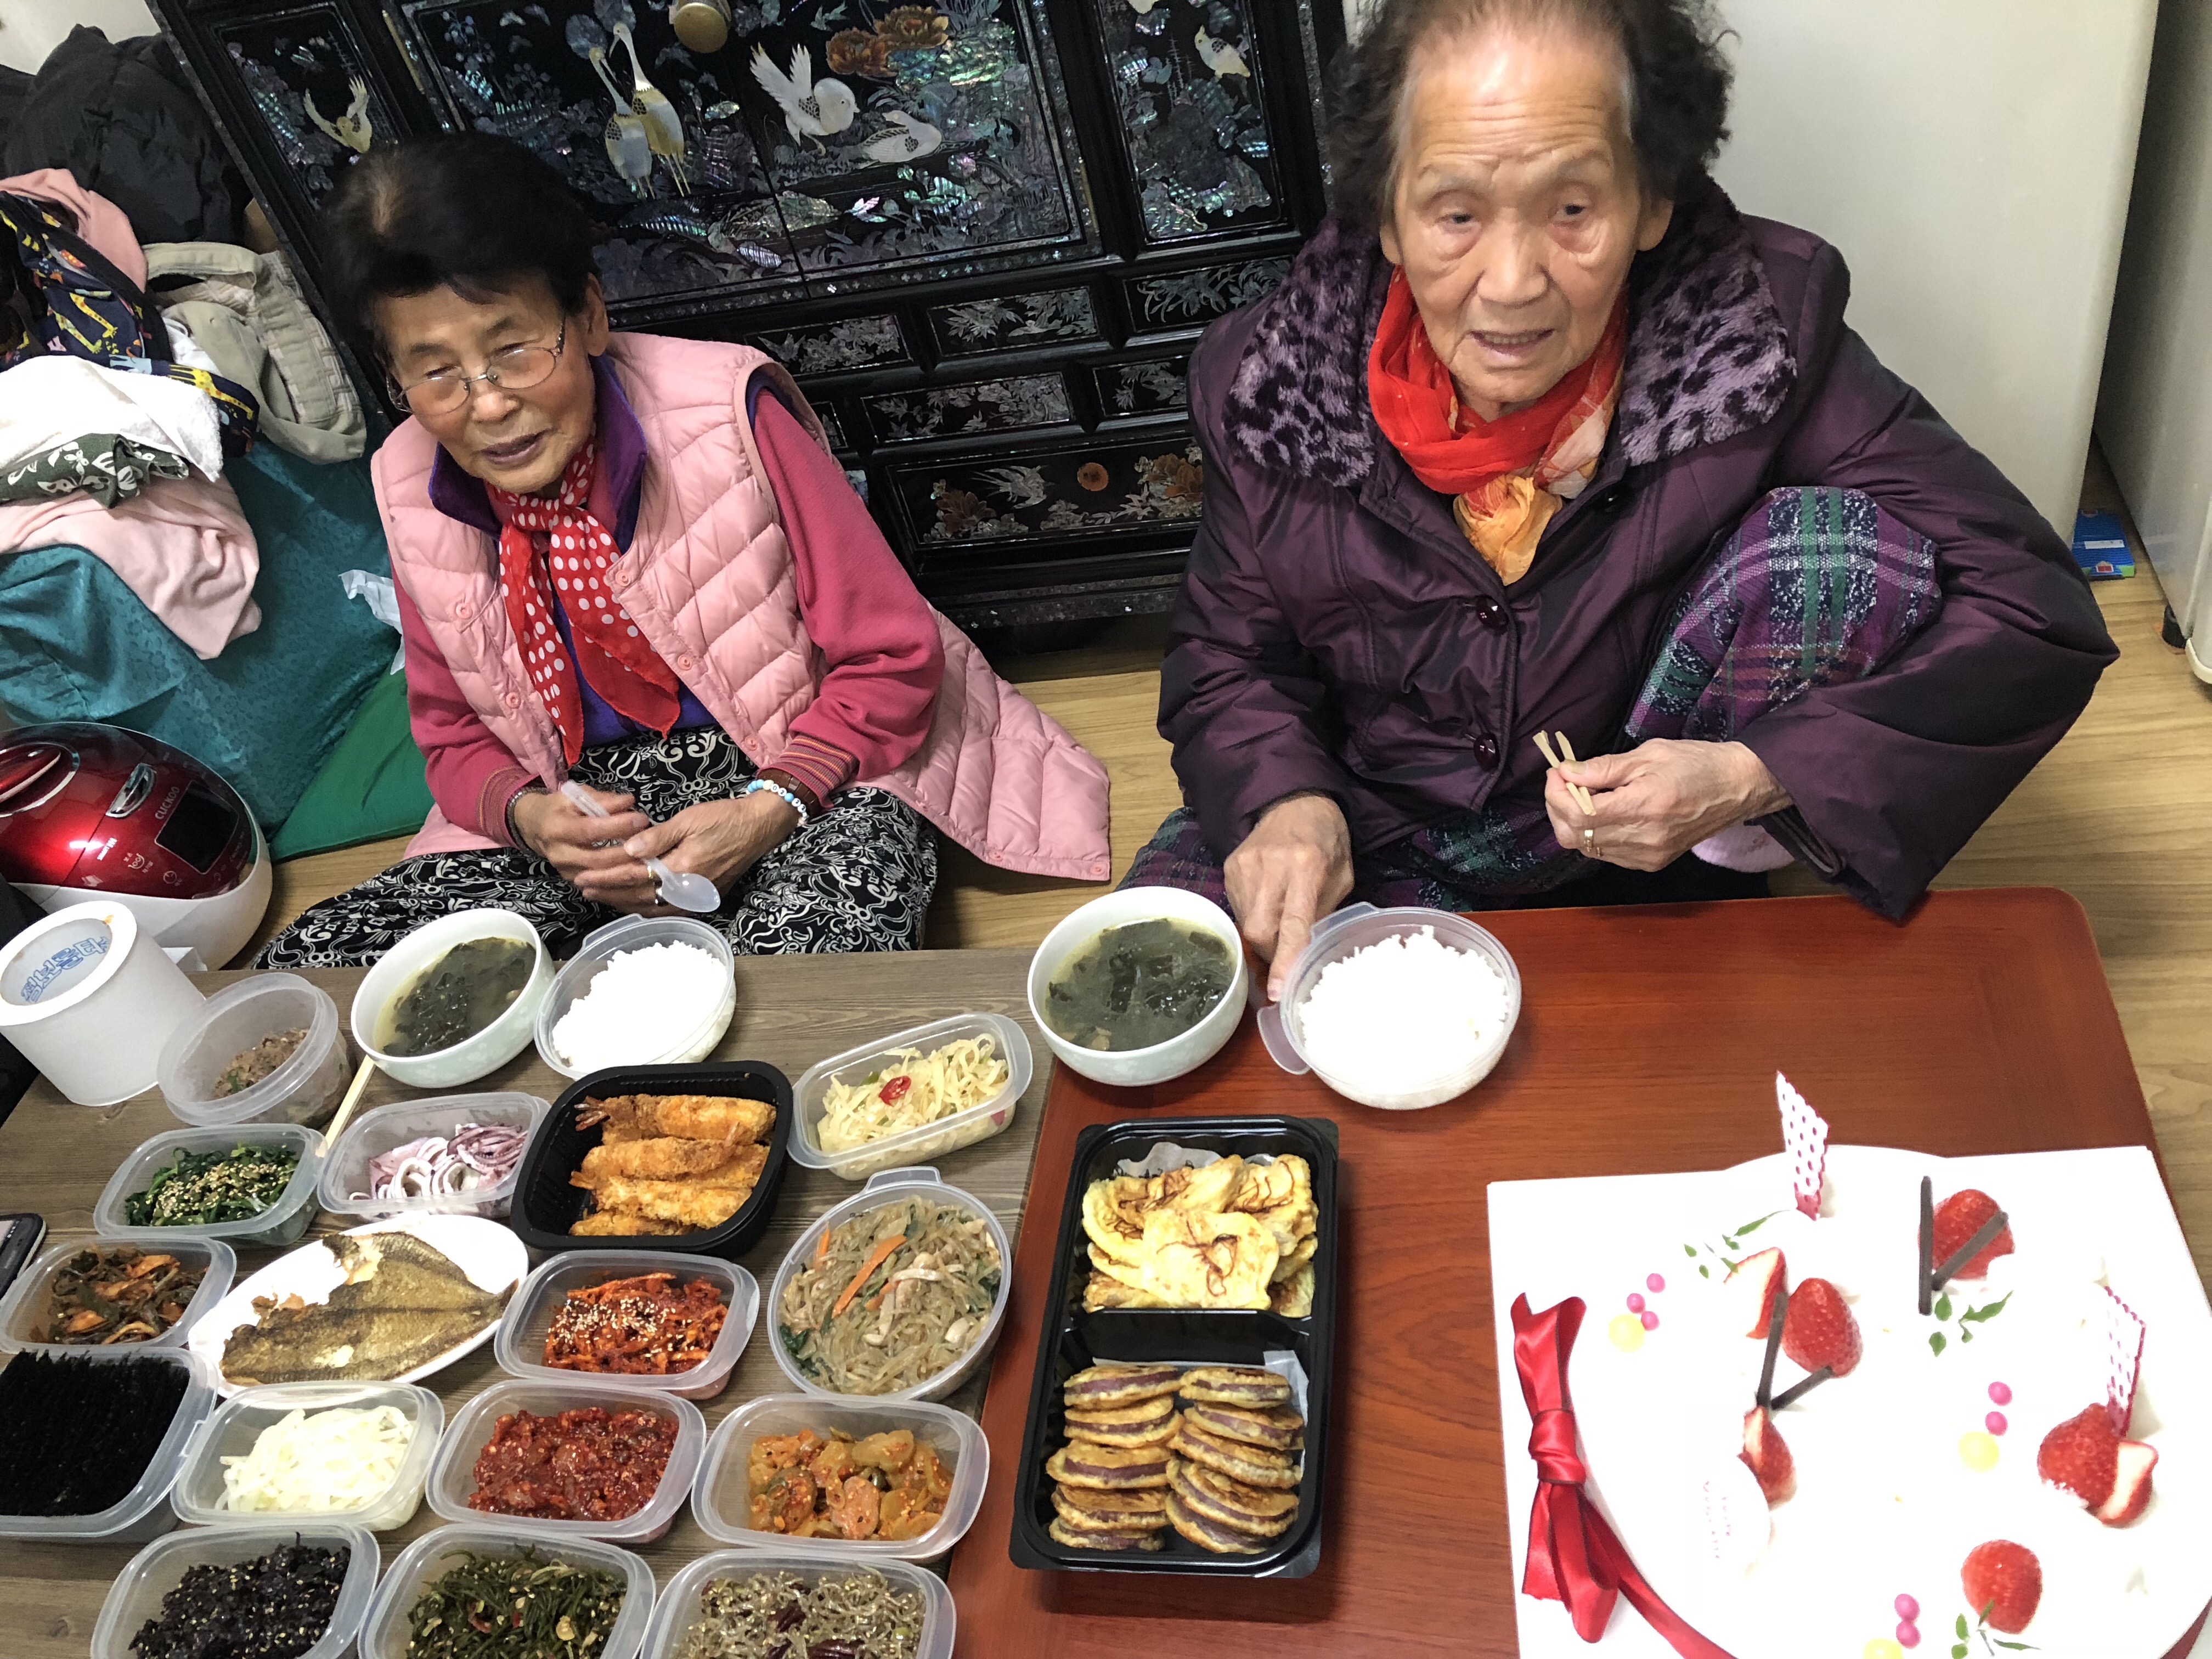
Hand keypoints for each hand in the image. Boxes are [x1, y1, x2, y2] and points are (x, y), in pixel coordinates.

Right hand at [511, 784, 652, 894]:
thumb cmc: (559, 807)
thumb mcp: (576, 795)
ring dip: (626, 868)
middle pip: (597, 859)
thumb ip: (602, 799)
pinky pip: (599, 885)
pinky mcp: (573, 880)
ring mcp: (566, 871)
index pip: (590, 830)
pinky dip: (619, 879)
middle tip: (651, 841)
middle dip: (627, 851)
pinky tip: (638, 871)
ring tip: (649, 856)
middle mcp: (559, 854)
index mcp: (557, 828)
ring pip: (600, 876)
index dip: (617, 826)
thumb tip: (629, 802)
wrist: (534, 826)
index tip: (641, 819)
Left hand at [595, 789, 800, 912]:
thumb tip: (628, 848)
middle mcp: (688, 889)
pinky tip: (635, 903)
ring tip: (603, 896)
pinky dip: (647, 908)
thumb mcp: (689, 820)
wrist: (758, 828)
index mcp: (682, 868)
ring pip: (652, 907)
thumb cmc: (724, 818)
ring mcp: (697, 897)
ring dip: (625, 903)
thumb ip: (658, 837)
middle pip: (640, 897)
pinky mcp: (703, 898)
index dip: (607, 878)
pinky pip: (668, 909)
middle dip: (609, 893)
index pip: (635, 877)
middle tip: (585, 889)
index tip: (585, 877)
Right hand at [1224, 792, 1353, 1002]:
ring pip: (1247, 924)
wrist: (1293, 800)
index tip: (1276, 990)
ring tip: (1280, 926)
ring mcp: (1245, 866)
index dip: (1285, 959)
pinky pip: (1238, 909)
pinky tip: (1268, 906)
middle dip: (1272, 955)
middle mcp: (1271, 867)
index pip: (1293, 923)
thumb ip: (1324, 912)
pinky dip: (1254, 918)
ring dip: (1264, 938)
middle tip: (1286, 958)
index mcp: (1307, 865)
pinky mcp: (1229, 867)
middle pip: (1260, 931)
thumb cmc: (1326, 838)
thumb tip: (1307, 954)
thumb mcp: (1341, 874)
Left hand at [1544, 739, 1791, 870]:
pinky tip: (1603, 812)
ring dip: (1574, 822)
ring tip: (1582, 794)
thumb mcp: (1648, 754)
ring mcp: (1648, 855)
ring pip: (1587, 848)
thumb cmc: (1696, 763)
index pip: (1580, 814)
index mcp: (1645, 806)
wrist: (1738, 788)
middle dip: (1558, 808)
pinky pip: (1607, 854)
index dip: (1557, 794)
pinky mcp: (1652, 862)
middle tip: (1562, 783)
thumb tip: (1566, 773)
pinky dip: (1595, 834)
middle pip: (1575, 836)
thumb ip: (1603, 768)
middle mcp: (1645, 838)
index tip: (1556, 772)